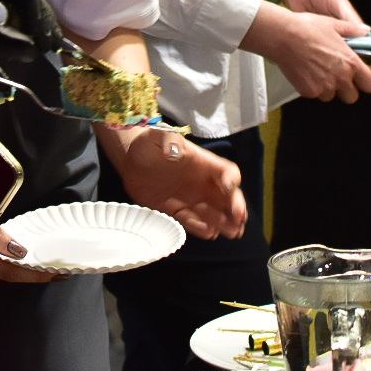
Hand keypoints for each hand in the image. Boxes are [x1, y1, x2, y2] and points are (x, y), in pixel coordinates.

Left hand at [102, 129, 246, 239]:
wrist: (131, 159)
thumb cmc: (148, 143)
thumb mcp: (158, 136)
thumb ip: (169, 142)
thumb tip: (175, 150)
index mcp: (202, 163)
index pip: (225, 171)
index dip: (230, 179)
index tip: (229, 188)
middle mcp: (201, 182)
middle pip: (226, 196)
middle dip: (235, 207)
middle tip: (239, 220)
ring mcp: (190, 197)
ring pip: (213, 212)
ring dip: (224, 222)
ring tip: (233, 233)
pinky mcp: (176, 209)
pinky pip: (192, 220)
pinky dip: (201, 227)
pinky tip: (209, 234)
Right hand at [243, 1, 370, 103]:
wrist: (282, 36)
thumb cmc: (306, 28)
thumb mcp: (333, 24)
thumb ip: (352, 30)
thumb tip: (364, 30)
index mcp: (350, 62)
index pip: (370, 85)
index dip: (366, 82)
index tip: (361, 79)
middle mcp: (340, 77)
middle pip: (352, 97)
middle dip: (346, 89)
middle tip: (337, 77)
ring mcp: (324, 86)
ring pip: (331, 96)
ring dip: (327, 88)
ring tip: (318, 72)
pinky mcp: (309, 91)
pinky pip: (315, 95)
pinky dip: (312, 87)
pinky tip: (306, 73)